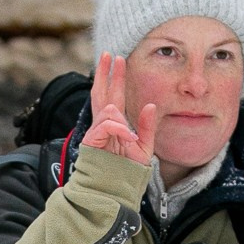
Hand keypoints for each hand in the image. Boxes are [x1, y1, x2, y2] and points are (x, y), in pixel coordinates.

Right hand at [80, 52, 157, 166]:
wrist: (114, 190)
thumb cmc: (127, 172)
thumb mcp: (144, 148)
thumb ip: (147, 127)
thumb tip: (151, 105)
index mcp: (115, 124)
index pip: (113, 95)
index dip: (114, 76)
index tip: (117, 58)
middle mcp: (103, 125)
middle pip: (101, 92)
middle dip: (104, 73)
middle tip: (108, 53)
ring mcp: (96, 132)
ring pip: (106, 108)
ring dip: (120, 116)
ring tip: (128, 138)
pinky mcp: (92, 141)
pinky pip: (107, 124)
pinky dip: (118, 128)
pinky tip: (127, 138)